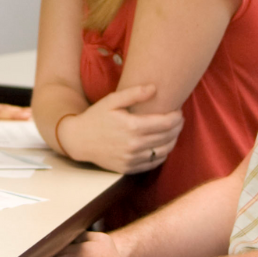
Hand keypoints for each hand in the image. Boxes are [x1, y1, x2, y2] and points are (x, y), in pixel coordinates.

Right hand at [60, 84, 183, 172]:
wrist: (78, 140)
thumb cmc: (96, 117)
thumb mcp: (112, 101)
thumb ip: (134, 93)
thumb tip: (154, 88)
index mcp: (132, 126)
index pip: (166, 123)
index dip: (177, 117)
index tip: (178, 111)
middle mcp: (134, 145)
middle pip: (168, 137)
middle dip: (177, 127)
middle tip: (179, 120)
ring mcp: (131, 159)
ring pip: (163, 152)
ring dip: (172, 141)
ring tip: (172, 132)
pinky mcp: (128, 168)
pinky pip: (153, 163)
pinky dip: (161, 154)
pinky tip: (161, 145)